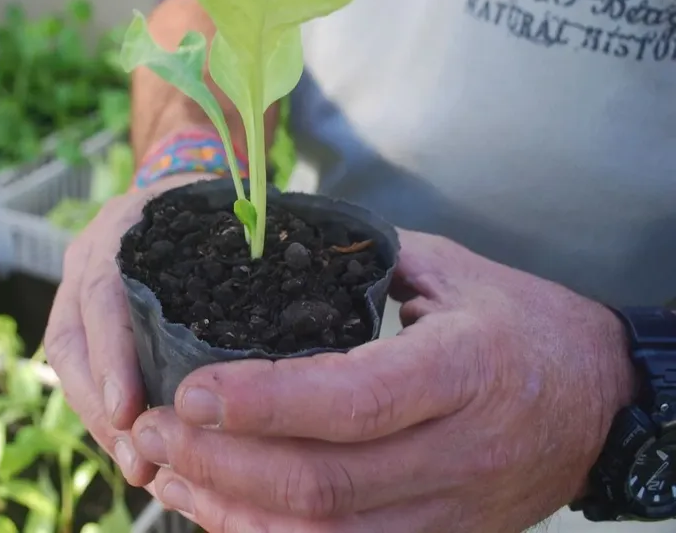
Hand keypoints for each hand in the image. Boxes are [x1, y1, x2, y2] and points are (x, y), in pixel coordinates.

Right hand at [45, 171, 214, 487]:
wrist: (174, 189)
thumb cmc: (212, 210)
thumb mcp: (224, 218)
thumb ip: (244, 257)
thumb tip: (289, 328)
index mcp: (125, 230)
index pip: (104, 295)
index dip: (113, 356)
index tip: (129, 412)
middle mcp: (89, 257)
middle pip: (72, 340)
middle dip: (99, 407)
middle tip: (138, 459)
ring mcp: (77, 285)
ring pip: (69, 362)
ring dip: (99, 420)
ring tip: (138, 468)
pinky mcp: (80, 315)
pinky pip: (80, 370)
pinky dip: (104, 413)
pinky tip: (135, 450)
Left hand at [130, 229, 637, 531]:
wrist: (604, 399)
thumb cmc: (520, 321)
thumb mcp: (452, 271)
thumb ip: (364, 263)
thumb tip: (268, 250)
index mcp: (462, 371)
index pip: (350, 401)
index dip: (260, 404)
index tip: (187, 392)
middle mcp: (458, 453)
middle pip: (324, 483)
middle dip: (221, 463)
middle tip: (152, 430)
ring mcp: (451, 510)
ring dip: (232, 511)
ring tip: (168, 473)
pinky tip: (221, 508)